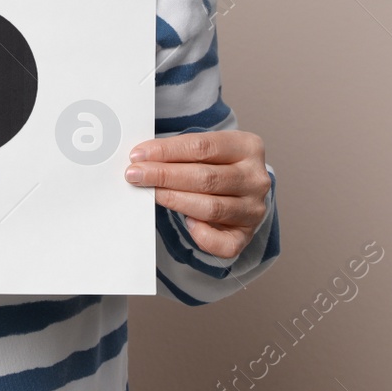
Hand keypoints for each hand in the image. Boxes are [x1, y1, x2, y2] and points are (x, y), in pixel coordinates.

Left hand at [124, 130, 270, 259]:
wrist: (240, 188)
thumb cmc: (216, 165)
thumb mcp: (206, 149)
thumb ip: (180, 151)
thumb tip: (142, 159)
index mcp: (248, 147)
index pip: (202, 147)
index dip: (166, 151)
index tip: (138, 155)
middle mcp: (256, 179)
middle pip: (205, 178)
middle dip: (164, 176)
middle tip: (135, 175)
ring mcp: (254, 209)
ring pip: (211, 208)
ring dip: (174, 200)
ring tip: (151, 193)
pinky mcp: (247, 235)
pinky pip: (223, 243)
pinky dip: (202, 235)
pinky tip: (187, 223)